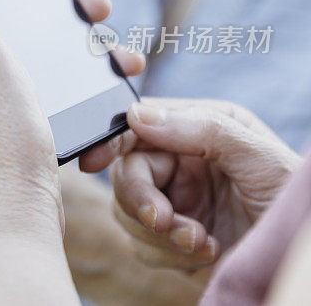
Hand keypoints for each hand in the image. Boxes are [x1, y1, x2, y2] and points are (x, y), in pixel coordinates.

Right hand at [81, 98, 300, 272]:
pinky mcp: (171, 239)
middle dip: (143, 200)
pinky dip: (168, 254)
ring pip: (127, 211)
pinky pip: (140, 245)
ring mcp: (175, 200)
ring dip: (161, 233)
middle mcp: (182, 161)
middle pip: (126, 172)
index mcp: (200, 128)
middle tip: (165, 221)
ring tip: (202, 241)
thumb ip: (201, 129)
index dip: (112, 141)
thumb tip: (138, 115)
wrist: (301, 265)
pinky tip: (206, 251)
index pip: (140, 125)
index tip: (92, 161)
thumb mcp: (257, 157)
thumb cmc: (294, 201)